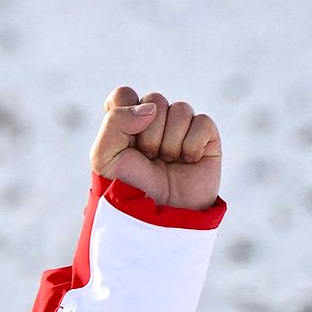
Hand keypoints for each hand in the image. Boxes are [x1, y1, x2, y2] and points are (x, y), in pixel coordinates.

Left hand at [90, 86, 221, 210]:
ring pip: (180, 109)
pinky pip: (202, 122)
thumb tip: (151, 108)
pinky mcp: (206, 139)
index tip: (124, 139)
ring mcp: (181, 130)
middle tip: (147, 158)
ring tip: (166, 163)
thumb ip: (115, 122)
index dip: (124, 111)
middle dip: (148, 133)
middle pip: (154, 99)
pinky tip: (187, 162)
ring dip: (170, 141)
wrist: (157, 216)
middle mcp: (152, 124)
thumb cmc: (127, 189)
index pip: (124, 95)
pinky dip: (192, 145)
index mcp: (125, 125)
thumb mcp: (104, 158)